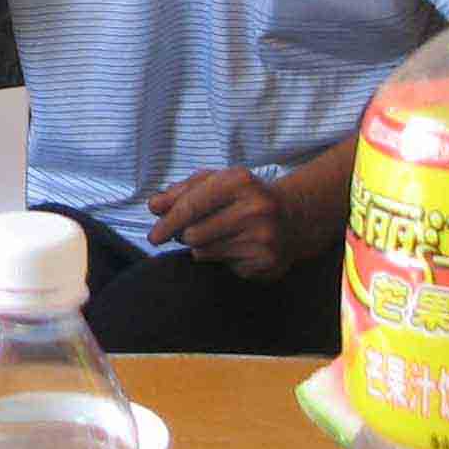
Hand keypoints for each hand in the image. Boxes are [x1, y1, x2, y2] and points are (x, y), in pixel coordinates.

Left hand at [147, 168, 303, 280]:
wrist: (295, 217)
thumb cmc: (245, 197)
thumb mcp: (216, 183)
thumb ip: (182, 191)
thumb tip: (154, 206)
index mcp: (239, 181)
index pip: (192, 204)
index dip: (168, 222)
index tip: (153, 236)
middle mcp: (254, 209)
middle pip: (193, 234)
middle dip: (184, 235)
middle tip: (188, 232)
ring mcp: (263, 237)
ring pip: (204, 252)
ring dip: (201, 247)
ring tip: (218, 235)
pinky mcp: (266, 262)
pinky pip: (223, 266)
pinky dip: (222, 258)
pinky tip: (237, 246)